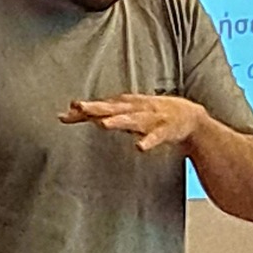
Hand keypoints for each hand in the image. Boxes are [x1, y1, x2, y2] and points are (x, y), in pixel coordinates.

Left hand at [59, 93, 207, 152]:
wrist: (190, 117)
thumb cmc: (154, 113)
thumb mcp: (128, 111)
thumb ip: (106, 113)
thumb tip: (76, 111)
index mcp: (127, 105)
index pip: (101, 107)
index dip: (83, 111)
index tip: (63, 115)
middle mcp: (136, 109)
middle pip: (112, 109)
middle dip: (95, 108)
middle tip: (77, 108)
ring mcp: (151, 119)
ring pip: (132, 120)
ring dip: (118, 121)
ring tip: (103, 124)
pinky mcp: (165, 130)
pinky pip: (155, 137)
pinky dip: (147, 142)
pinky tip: (139, 147)